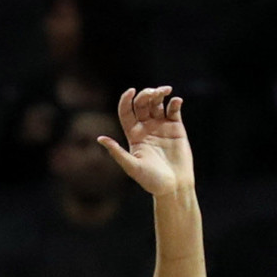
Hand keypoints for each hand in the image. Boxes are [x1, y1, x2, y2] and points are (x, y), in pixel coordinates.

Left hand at [98, 86, 191, 201]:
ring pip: (158, 104)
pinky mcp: (177, 128)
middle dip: (146, 95)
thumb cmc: (150, 180)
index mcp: (133, 135)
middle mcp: (146, 128)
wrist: (173, 185)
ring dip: (160, 94)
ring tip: (164, 91)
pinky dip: (175, 102)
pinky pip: (174, 110)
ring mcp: (161, 127)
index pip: (126, 113)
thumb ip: (117, 152)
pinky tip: (175, 102)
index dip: (126, 100)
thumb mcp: (131, 166)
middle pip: (142, 104)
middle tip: (153, 93)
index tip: (130, 91)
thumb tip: (99, 138)